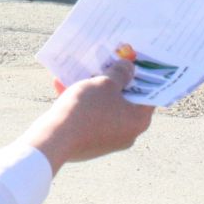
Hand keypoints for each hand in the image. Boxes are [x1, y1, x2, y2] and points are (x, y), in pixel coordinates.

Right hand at [22, 58, 152, 174]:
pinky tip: (62, 85)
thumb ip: (120, 73)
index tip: (135, 61)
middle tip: (109, 62)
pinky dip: (79, 102)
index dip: (142, 75)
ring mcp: (107, 139)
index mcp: (138, 121)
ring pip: (104, 107)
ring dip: (93, 89)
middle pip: (125, 100)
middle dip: (114, 80)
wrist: (54, 139)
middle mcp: (127, 133)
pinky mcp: (88, 142)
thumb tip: (129, 68)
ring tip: (81, 70)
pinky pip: (88, 117)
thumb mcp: (105, 83)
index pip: (149, 94)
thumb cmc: (87, 109)